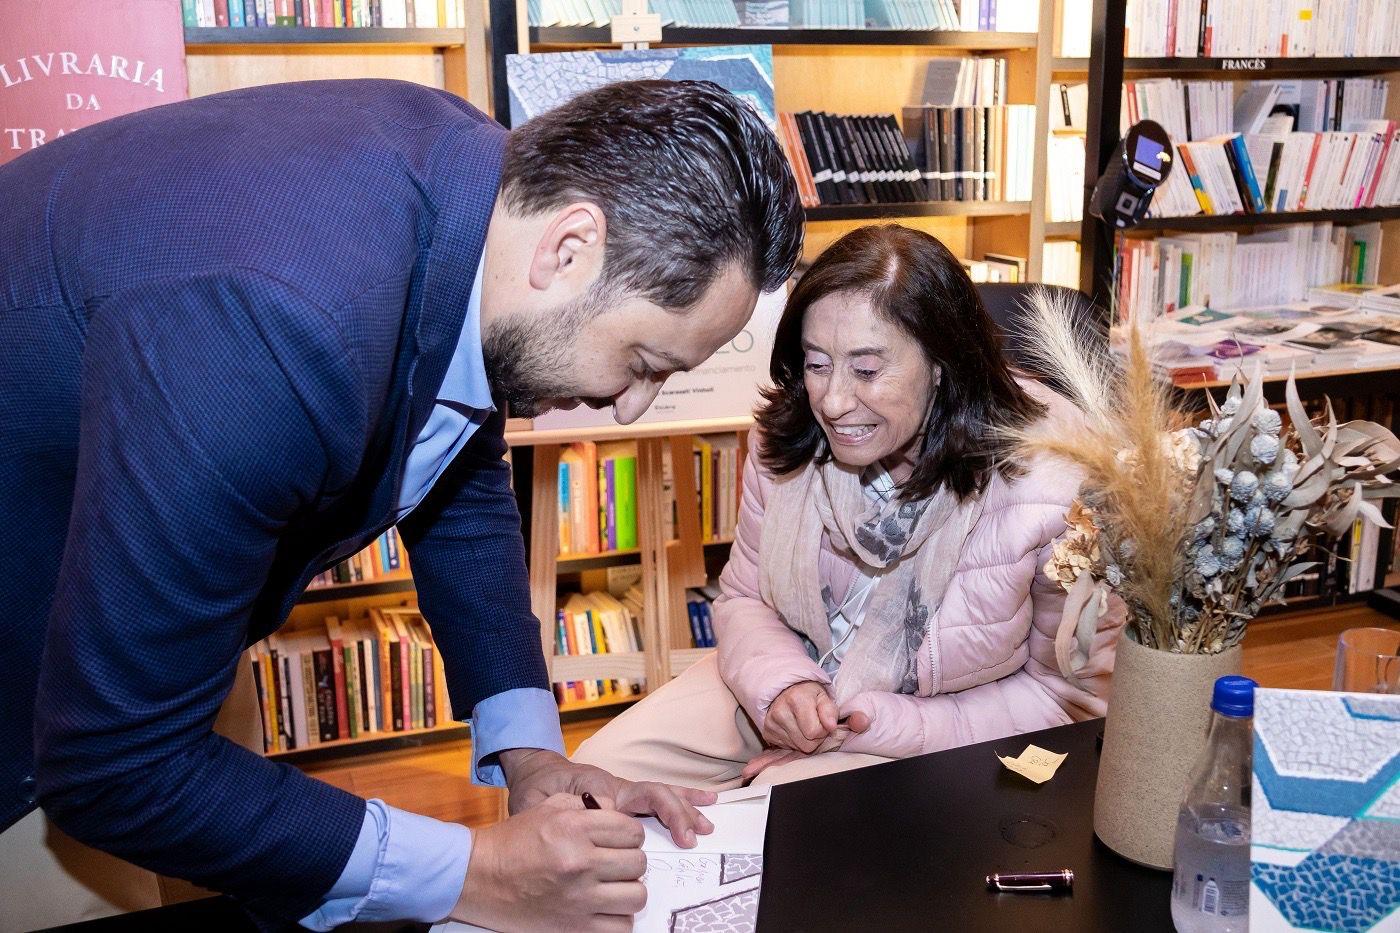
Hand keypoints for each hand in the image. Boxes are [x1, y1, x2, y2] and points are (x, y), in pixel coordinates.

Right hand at [452, 793, 644, 932]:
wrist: (480, 878)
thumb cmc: (513, 842)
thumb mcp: (548, 808)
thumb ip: (586, 805)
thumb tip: (616, 812)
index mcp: (574, 828)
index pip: (632, 831)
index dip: (629, 835)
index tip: (618, 841)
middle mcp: (580, 862)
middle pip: (638, 863)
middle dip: (629, 861)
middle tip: (614, 864)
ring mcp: (579, 898)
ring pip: (636, 896)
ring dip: (628, 891)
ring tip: (612, 887)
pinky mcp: (575, 927)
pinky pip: (621, 926)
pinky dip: (617, 919)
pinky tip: (603, 908)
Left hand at [499, 749, 715, 847]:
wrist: (534, 772)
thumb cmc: (536, 788)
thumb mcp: (541, 800)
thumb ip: (564, 807)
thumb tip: (599, 811)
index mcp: (602, 788)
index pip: (641, 795)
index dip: (664, 813)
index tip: (674, 836)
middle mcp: (618, 789)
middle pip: (658, 795)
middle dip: (679, 814)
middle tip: (694, 836)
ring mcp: (624, 793)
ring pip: (662, 796)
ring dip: (686, 809)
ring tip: (708, 823)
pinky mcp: (625, 800)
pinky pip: (657, 799)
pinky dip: (680, 801)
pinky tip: (702, 804)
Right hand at [762, 681, 838, 751]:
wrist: (784, 691)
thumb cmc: (807, 694)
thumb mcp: (823, 697)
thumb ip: (830, 711)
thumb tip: (831, 726)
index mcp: (796, 699)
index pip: (814, 732)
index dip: (823, 729)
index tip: (821, 720)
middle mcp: (780, 712)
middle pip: (806, 745)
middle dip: (814, 738)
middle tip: (813, 724)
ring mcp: (771, 723)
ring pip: (797, 748)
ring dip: (804, 740)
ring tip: (803, 726)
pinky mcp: (766, 733)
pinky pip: (787, 748)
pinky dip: (794, 742)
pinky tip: (793, 729)